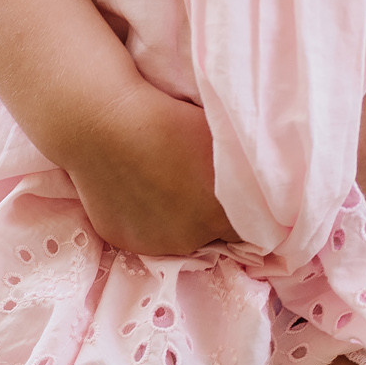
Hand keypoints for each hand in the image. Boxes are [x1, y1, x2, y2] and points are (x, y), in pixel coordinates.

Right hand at [55, 85, 237, 257]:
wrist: (106, 126)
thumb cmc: (171, 120)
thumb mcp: (223, 140)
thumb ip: (245, 169)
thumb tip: (259, 180)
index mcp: (222, 216)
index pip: (252, 227)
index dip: (248, 208)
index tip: (241, 191)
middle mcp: (189, 240)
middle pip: (211, 236)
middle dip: (210, 216)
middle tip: (200, 183)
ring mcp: (152, 244)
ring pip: (176, 238)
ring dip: (178, 221)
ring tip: (167, 187)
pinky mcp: (121, 240)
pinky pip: (144, 234)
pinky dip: (145, 219)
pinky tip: (140, 191)